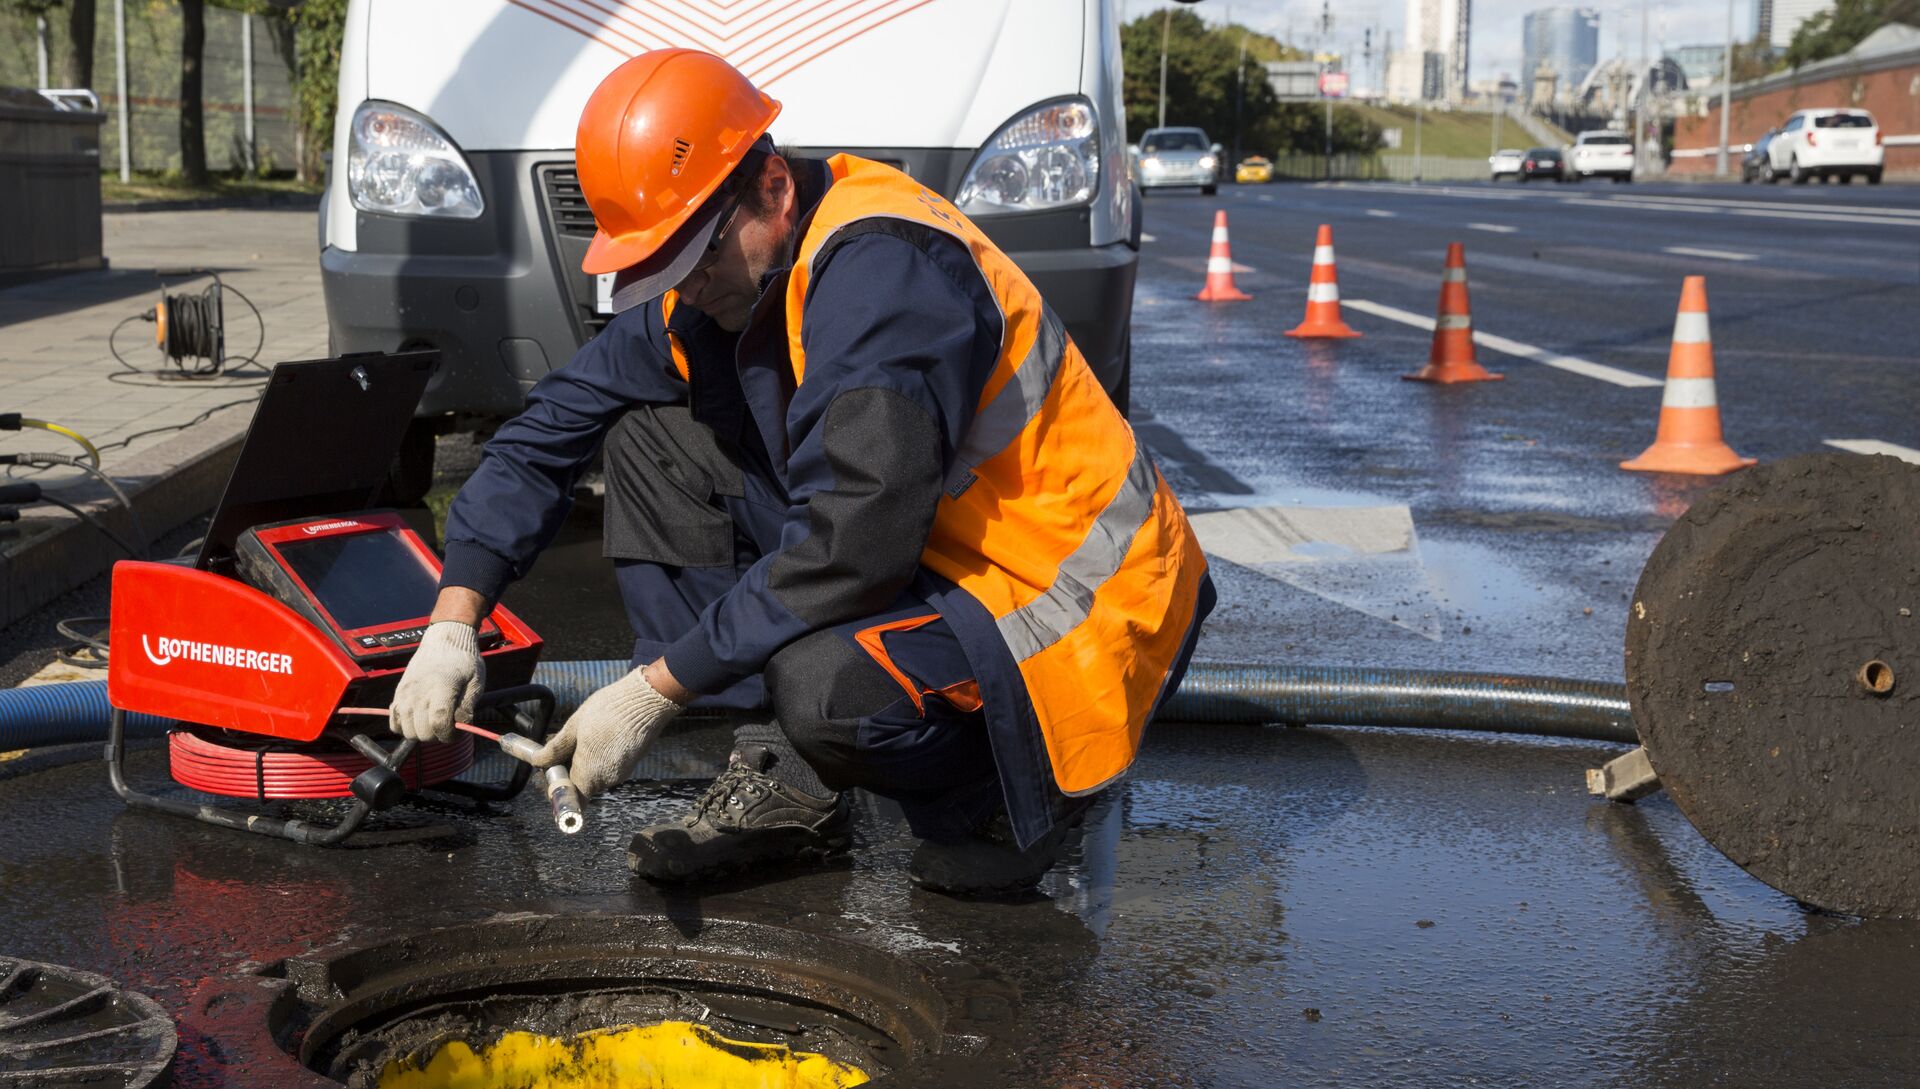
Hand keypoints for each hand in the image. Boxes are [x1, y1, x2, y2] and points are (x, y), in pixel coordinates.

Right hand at [390, 621, 484, 742]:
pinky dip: (405, 727)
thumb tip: (461, 727)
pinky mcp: (398, 693)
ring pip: (407, 731)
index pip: (439, 723)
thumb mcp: (475, 681)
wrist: (445, 640)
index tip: (457, 732)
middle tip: (448, 726)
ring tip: (434, 722)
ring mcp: (406, 693)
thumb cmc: (464, 660)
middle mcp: (420, 692)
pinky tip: (418, 720)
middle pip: (422, 731)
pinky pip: (394, 722)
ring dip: (422, 733)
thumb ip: (468, 706)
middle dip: (437, 735)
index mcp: (442, 687)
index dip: (449, 735)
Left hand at [532, 666, 683, 796]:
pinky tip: (599, 735)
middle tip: (562, 746)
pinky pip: (608, 766)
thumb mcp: (574, 726)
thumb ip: (555, 749)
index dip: (557, 788)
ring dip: (585, 760)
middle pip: (581, 784)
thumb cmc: (608, 710)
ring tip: (583, 735)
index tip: (550, 773)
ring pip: (595, 774)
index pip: (570, 797)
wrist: (647, 700)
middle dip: (570, 769)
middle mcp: (608, 780)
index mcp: (590, 774)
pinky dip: (600, 756)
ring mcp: (622, 772)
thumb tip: (538, 762)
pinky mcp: (631, 763)